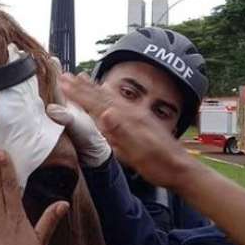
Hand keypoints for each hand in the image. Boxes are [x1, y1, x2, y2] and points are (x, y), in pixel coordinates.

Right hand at [58, 72, 191, 188]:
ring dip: (93, 87)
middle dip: (82, 86)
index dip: (79, 94)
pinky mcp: (140, 120)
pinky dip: (108, 94)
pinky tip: (106, 89)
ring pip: (109, 97)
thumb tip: (105, 113)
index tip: (63, 83)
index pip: (98, 104)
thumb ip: (121, 132)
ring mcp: (137, 115)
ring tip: (81, 76)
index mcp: (128, 119)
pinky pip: (118, 102)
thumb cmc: (159, 164)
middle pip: (102, 96)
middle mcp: (132, 113)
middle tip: (65, 75)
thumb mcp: (138, 153)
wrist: (181, 169)